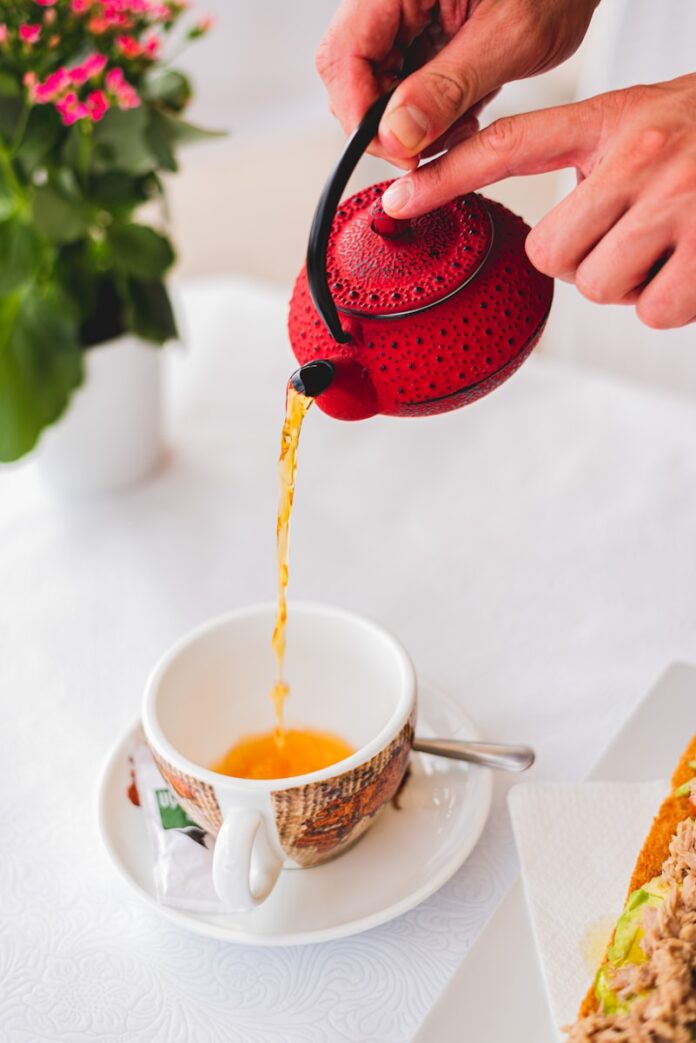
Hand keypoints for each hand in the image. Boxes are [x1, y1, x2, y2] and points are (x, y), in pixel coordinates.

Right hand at [315, 0, 598, 167]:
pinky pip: (405, 86)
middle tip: (430, 148)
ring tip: (460, 124)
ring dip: (412, 124)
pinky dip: (431, 113)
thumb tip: (397, 135)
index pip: (343, 56)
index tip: (400, 152)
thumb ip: (447, 88)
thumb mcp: (509, 38)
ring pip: (377, 87)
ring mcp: (406, 17)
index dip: (362, 115)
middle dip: (389, 125)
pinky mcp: (422, 36)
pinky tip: (463, 110)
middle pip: (352, 75)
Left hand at [382, 74, 695, 328]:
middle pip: (552, 253)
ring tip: (671, 243)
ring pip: (598, 287)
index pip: (510, 145)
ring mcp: (677, 200)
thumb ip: (593, 165)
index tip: (396, 203)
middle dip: (584, 259)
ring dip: (629, 282)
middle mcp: (640, 154)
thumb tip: (547, 244)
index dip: (446, 177)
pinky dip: (672, 302)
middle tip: (632, 234)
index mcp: (615, 118)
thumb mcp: (650, 124)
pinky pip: (653, 310)